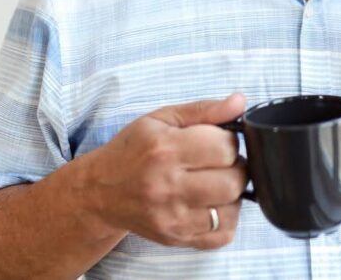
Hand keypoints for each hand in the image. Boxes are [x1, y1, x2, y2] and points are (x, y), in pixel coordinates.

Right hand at [84, 93, 247, 249]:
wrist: (99, 192)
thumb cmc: (132, 150)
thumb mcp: (162, 118)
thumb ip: (205, 109)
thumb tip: (240, 102)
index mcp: (166, 150)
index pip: (225, 148)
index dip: (229, 141)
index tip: (218, 140)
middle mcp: (168, 187)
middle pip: (233, 182)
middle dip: (236, 168)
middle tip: (221, 163)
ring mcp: (172, 217)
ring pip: (231, 209)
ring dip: (232, 194)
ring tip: (215, 182)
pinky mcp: (175, 238)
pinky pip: (222, 235)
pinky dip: (226, 219)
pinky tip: (211, 203)